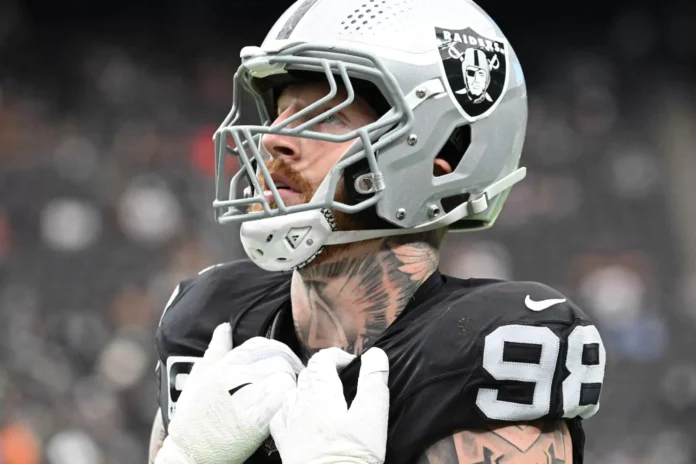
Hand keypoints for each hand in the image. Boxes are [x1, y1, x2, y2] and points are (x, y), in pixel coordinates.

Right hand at [156, 323, 303, 463]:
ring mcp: (247, 397)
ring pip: (283, 375)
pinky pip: (282, 398)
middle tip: (291, 374)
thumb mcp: (199, 376)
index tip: (281, 359)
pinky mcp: (256, 420)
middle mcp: (236, 377)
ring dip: (290, 380)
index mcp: (225, 364)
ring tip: (289, 389)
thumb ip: (216, 350)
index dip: (276, 349)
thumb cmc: (192, 415)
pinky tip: (287, 402)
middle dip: (288, 364)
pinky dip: (289, 396)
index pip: (261, 344)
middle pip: (277, 357)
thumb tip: (224, 328)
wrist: (190, 450)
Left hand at [270, 347, 389, 463]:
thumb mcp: (372, 417)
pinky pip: (282, 414)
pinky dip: (291, 406)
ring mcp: (289, 421)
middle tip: (345, 381)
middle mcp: (300, 401)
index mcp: (322, 391)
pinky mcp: (284, 442)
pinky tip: (300, 414)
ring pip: (294, 391)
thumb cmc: (350, 455)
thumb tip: (375, 353)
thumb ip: (373, 382)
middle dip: (325, 370)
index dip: (339, 356)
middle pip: (308, 373)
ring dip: (309, 387)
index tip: (355, 366)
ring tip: (327, 397)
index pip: (323, 359)